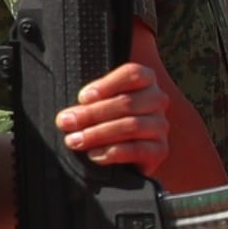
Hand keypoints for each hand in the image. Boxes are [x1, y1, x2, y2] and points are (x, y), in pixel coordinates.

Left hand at [54, 60, 169, 176]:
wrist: (124, 154)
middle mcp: (157, 100)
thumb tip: (68, 117)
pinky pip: (138, 149)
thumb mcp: (98, 103)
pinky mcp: (160, 149)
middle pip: (128, 102)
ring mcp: (160, 125)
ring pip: (131, 126)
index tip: (82, 98)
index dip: (106, 85)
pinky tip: (94, 154)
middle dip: (92, 114)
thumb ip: (88, 103)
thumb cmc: (107, 119)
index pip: (132, 74)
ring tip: (75, 141)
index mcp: (145, 81)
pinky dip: (113, 152)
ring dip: (98, 134)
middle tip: (66, 123)